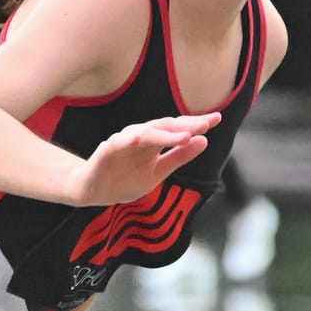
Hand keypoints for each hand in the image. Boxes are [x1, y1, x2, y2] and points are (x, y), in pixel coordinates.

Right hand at [69, 113, 219, 206]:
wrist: (93, 191)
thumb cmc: (125, 179)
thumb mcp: (158, 172)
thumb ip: (179, 157)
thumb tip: (204, 141)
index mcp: (156, 142)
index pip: (179, 129)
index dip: (197, 124)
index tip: (217, 119)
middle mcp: (142, 137)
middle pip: (166, 126)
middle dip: (186, 124)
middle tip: (206, 124)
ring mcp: (125, 141)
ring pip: (147, 133)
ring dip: (166, 133)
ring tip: (186, 135)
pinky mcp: (108, 150)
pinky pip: (119, 142)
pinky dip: (130, 139)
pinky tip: (140, 139)